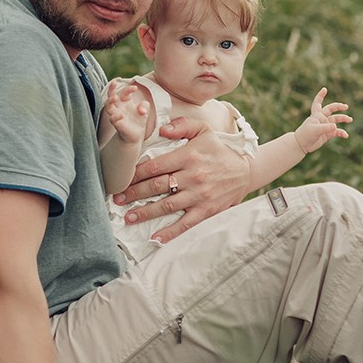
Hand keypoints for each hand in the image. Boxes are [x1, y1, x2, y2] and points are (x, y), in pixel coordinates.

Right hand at [103, 81, 151, 145]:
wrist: (135, 135)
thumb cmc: (138, 120)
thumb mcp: (144, 111)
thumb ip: (145, 106)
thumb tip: (142, 109)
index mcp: (125, 101)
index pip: (125, 93)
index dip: (129, 89)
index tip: (135, 88)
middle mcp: (119, 107)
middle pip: (111, 95)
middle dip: (111, 88)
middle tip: (113, 82)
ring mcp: (116, 115)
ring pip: (108, 106)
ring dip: (110, 101)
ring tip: (114, 98)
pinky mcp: (116, 123)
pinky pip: (113, 119)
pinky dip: (115, 117)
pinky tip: (121, 115)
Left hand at [115, 121, 249, 243]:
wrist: (245, 170)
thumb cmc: (218, 150)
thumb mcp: (203, 130)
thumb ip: (182, 125)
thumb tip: (161, 129)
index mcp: (189, 156)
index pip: (156, 166)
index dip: (136, 174)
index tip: (121, 179)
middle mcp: (193, 176)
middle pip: (157, 186)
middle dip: (134, 193)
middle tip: (117, 199)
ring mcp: (200, 195)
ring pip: (167, 206)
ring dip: (145, 213)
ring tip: (128, 217)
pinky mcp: (207, 210)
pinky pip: (186, 223)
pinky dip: (170, 232)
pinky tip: (155, 238)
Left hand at [294, 86, 351, 153]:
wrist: (301, 145)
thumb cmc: (306, 135)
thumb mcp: (315, 130)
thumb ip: (325, 128)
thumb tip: (335, 126)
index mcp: (316, 115)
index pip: (318, 102)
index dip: (321, 95)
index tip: (324, 89)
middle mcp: (321, 118)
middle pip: (331, 109)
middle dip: (338, 107)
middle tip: (346, 107)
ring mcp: (325, 126)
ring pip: (336, 120)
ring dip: (343, 118)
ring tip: (350, 119)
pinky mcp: (327, 134)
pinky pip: (337, 131)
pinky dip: (342, 133)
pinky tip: (345, 135)